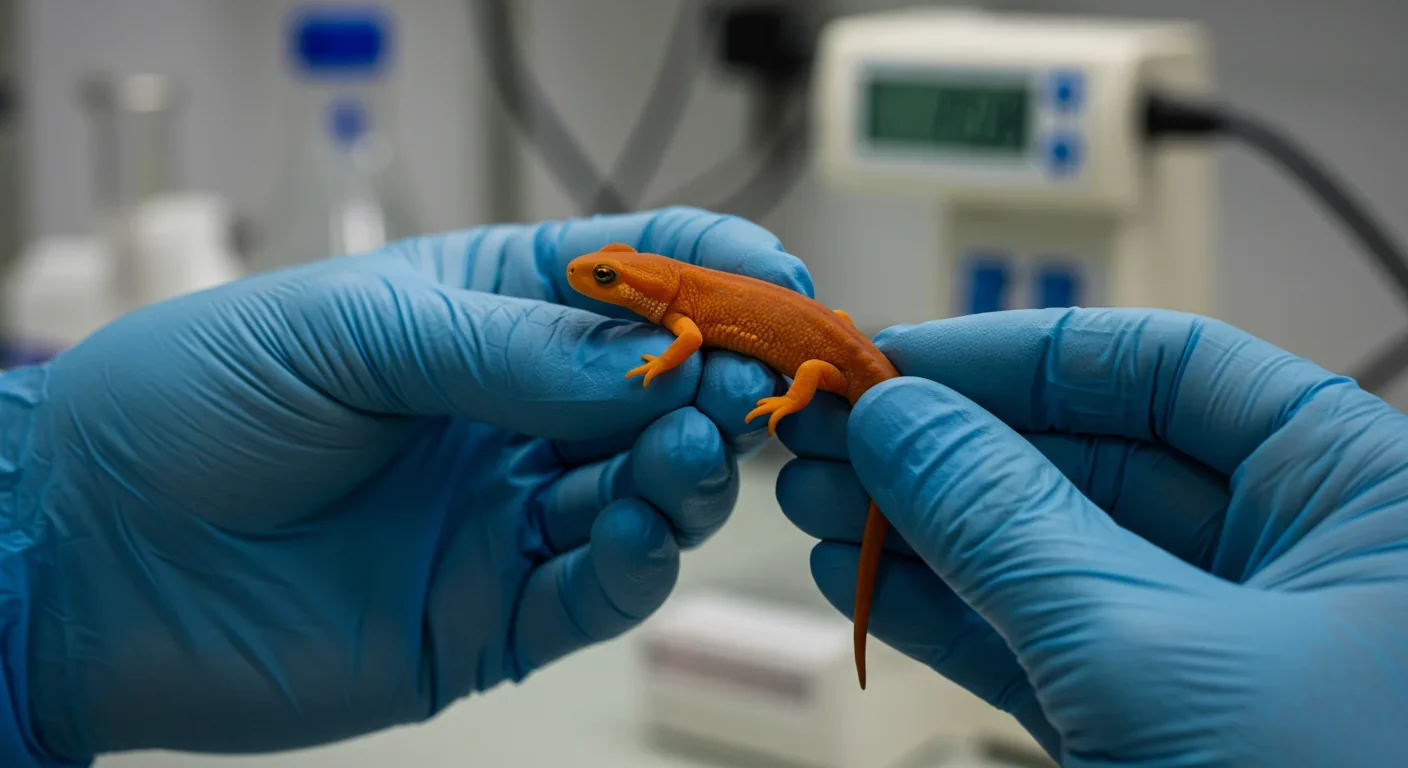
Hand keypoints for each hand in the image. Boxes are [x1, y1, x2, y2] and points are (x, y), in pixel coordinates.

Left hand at [7, 207, 811, 760]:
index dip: (711, 271)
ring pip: (648, 493)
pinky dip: (636, 565)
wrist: (87, 554)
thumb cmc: (191, 402)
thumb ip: (511, 349)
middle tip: (743, 387)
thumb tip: (659, 356)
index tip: (773, 280)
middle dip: (718, 382)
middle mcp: (516, 413)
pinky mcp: (494, 614)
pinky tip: (638, 534)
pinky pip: (597, 591)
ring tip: (686, 453)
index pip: (633, 275)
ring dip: (687, 472)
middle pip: (664, 392)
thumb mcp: (351, 331)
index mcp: (486, 311)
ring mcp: (509, 515)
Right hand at [777, 307, 1407, 765]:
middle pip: (1091, 455)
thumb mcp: (1152, 655)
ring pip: (1051, 553)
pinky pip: (1046, 643)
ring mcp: (1222, 650)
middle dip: (947, 446)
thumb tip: (897, 419)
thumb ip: (1009, 524)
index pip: (1164, 369)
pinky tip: (866, 582)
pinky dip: (951, 614)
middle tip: (827, 436)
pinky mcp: (1164, 728)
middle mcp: (1295, 558)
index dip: (1015, 355)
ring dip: (925, 527)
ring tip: (816, 503)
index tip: (890, 359)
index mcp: (1356, 493)